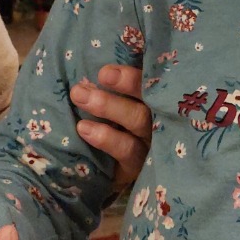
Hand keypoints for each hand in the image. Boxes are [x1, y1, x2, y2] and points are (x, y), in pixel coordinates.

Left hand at [71, 64, 151, 192]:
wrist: (115, 177)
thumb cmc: (115, 129)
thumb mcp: (119, 105)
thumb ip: (113, 85)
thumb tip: (92, 61)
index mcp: (154, 98)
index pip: (153, 79)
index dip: (136, 71)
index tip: (108, 68)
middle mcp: (159, 118)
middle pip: (152, 96)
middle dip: (128, 83)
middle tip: (102, 74)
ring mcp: (152, 142)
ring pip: (139, 120)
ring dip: (109, 106)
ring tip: (80, 96)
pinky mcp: (141, 164)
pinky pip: (127, 150)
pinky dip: (106, 138)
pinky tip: (83, 128)